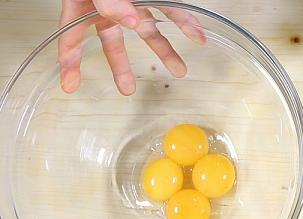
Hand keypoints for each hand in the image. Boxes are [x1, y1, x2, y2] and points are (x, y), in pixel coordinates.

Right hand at [59, 0, 205, 95]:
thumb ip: (108, 1)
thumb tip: (128, 22)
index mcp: (82, 3)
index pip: (71, 36)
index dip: (69, 62)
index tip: (70, 85)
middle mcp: (109, 6)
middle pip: (112, 42)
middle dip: (120, 67)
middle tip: (126, 89)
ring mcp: (133, 2)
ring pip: (148, 31)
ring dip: (166, 51)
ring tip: (179, 70)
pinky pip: (171, 11)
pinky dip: (186, 23)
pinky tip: (197, 36)